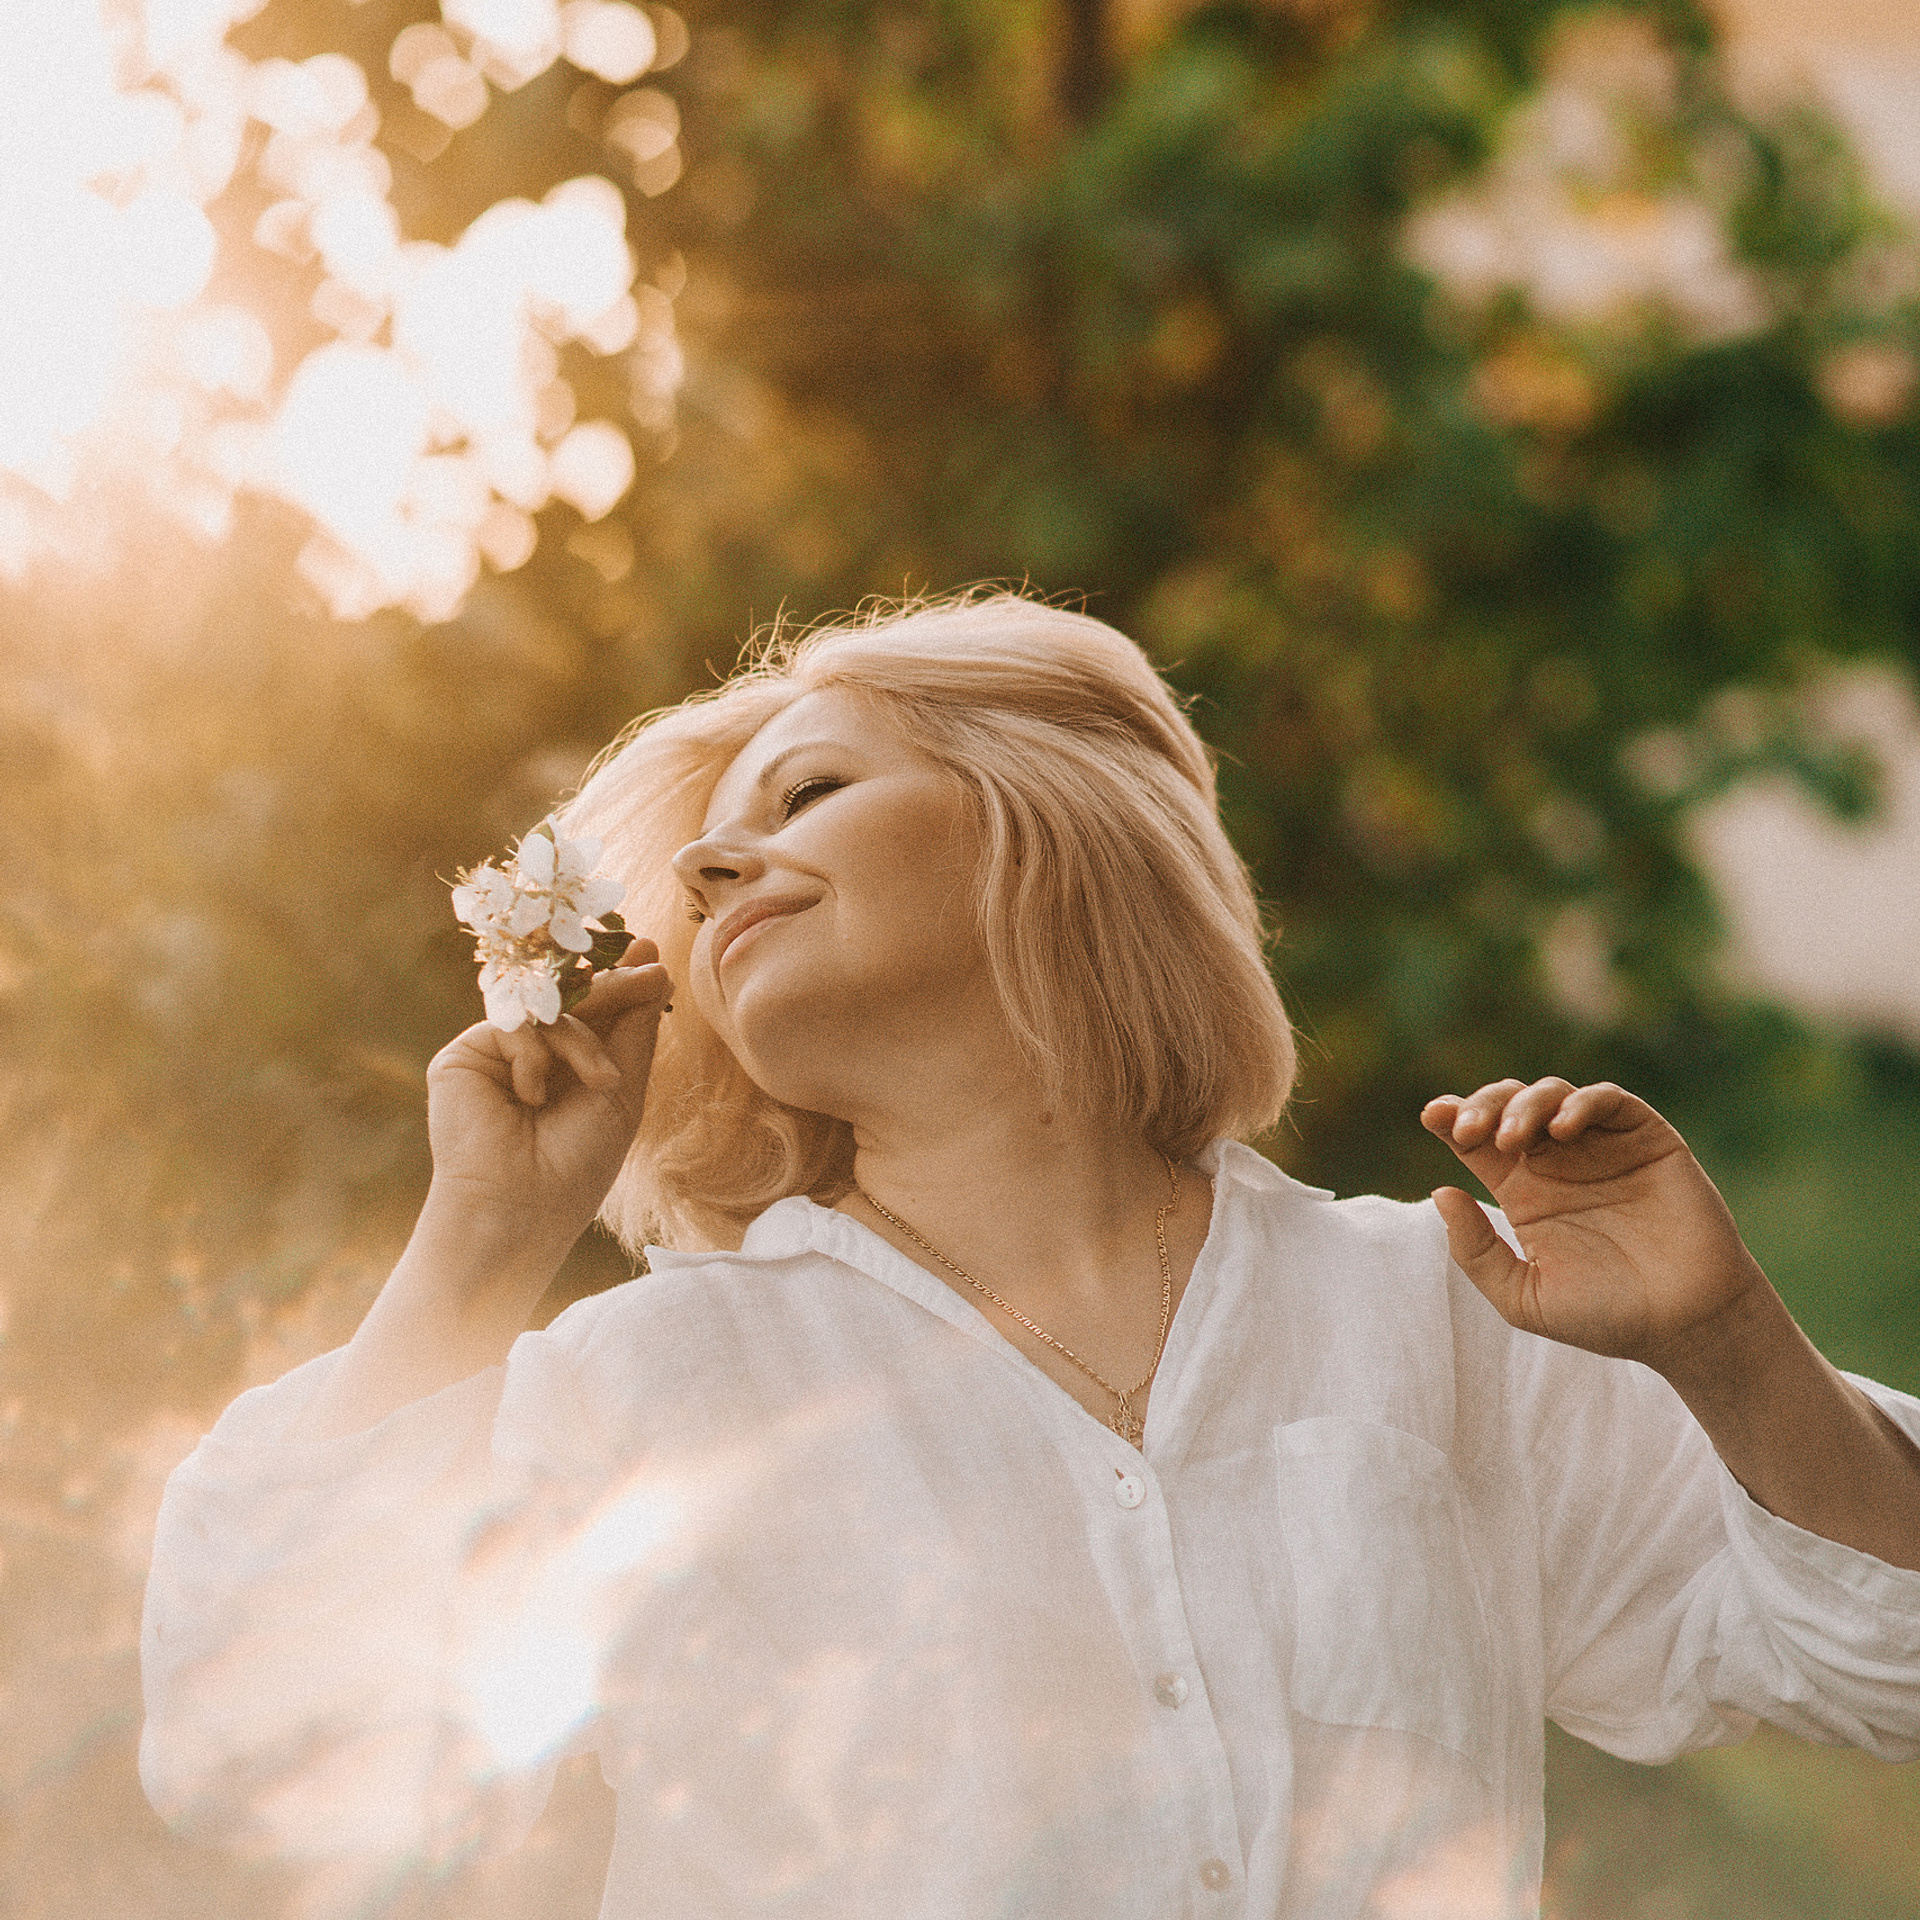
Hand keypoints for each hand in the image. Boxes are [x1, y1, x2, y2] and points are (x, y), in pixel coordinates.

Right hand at [421, 937, 673, 1270]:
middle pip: (572, 999)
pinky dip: (535, 1057)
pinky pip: (513, 1025)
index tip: (651, 955)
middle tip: (649, 971)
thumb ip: (634, 1029)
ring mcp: (497, 1055)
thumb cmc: (577, 1163)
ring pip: (549, 1009)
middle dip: (614, 986)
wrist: (521, 1206)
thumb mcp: (621, 1090)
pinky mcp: (463, 1057)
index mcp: (570, 1068)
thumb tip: (657, 967)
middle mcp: (534, 1057)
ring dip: (584, 1041)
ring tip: (602, 1082)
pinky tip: (530, 1098)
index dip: (622, 981)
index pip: (595, 1011)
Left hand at [1420, 1078, 1768, 1369]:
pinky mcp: (1646, 1139)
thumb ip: (1476, 1251)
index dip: (1451, 1118)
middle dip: (1481, 1106)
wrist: (1686, 1326)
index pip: (1476, 1140)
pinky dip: (1581, 1102)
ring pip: (1552, 1093)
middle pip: (1506, 1106)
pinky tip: (1561, 1128)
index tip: (1432, 1117)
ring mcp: (1601, 1146)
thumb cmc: (1606, 1317)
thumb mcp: (1523, 1297)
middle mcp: (1557, 1161)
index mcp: (1522, 1190)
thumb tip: (1440, 1191)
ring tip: (1513, 1138)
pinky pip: (1609, 1100)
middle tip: (1468, 1131)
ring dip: (1524, 1105)